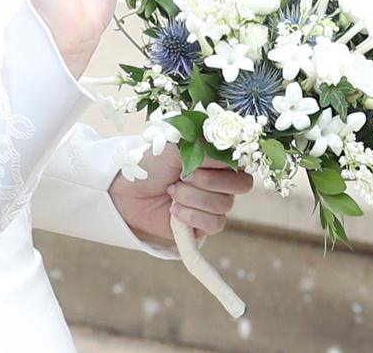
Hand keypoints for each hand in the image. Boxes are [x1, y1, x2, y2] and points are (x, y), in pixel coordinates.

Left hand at [109, 145, 253, 240]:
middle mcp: (223, 182)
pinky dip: (191, 216)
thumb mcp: (177, 148)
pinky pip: (214, 224)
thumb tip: (228, 154)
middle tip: (183, 177)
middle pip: (242, 185)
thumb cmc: (153, 165)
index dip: (224, 164)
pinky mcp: (205, 225)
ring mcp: (216, 204)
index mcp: (220, 159)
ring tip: (172, 192)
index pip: (243, 162)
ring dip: (192, 198)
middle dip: (208, 182)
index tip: (200, 161)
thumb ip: (206, 149)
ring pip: (224, 205)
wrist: (129, 192)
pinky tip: (174, 210)